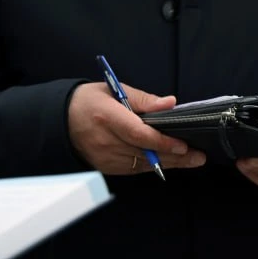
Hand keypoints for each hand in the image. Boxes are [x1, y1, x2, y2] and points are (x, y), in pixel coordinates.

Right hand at [67, 82, 204, 174]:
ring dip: (169, 163)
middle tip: (198, 156)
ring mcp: (104, 157)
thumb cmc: (88, 101)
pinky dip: (153, 165)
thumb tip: (170, 103)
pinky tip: (171, 162)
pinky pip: (133, 168)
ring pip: (142, 164)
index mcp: (107, 117)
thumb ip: (143, 99)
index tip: (183, 144)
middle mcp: (105, 140)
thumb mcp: (114, 90)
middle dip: (174, 156)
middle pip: (145, 152)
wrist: (59, 120)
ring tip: (192, 160)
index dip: (162, 141)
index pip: (138, 134)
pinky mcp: (105, 167)